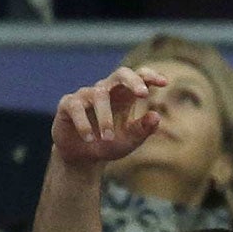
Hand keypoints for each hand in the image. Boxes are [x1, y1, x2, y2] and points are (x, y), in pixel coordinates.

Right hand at [51, 66, 168, 166]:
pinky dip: (84, 124)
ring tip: (108, 138)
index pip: (139, 77)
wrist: (82, 158)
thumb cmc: (109, 144)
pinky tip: (90, 139)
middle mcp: (107, 90)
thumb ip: (143, 130)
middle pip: (120, 73)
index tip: (164, 83)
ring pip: (99, 95)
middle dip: (133, 81)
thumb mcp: (129, 141)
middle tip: (143, 94)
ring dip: (105, 118)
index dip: (150, 76)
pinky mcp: (68, 104)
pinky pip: (76, 107)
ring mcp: (86, 95)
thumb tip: (156, 116)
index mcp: (125, 96)